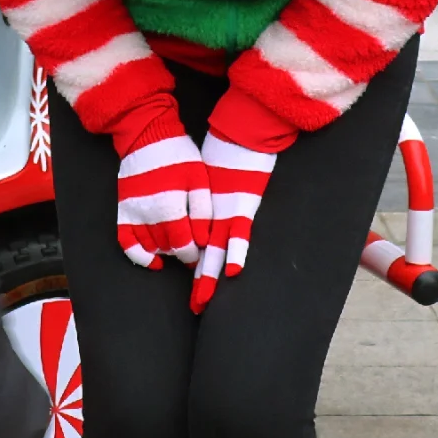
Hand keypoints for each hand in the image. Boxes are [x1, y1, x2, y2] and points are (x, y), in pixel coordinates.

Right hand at [110, 99, 208, 269]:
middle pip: (166, 248)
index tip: (201, 252)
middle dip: (181, 252)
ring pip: (149, 246)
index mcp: (169, 207)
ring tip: (176, 245)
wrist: (146, 136)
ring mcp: (133, 213)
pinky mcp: (123, 210)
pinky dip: (137, 255)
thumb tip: (203, 239)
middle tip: (191, 248)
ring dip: (164, 251)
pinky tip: (152, 260)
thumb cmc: (177, 155)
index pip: (182, 245)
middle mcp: (148, 215)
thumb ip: (202, 211)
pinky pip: (125, 241)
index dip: (193, 254)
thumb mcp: (198, 179)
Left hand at [192, 89, 296, 313]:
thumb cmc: (229, 150)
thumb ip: (213, 197)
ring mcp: (228, 210)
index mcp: (208, 210)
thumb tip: (211, 215)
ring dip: (210, 277)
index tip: (193, 287)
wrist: (241, 129)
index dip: (196, 267)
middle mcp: (214, 214)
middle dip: (200, 281)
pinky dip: (235, 251)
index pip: (200, 245)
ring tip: (202, 300)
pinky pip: (240, 232)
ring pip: (216, 250)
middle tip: (195, 307)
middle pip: (205, 254)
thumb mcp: (213, 178)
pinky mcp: (243, 203)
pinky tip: (229, 272)